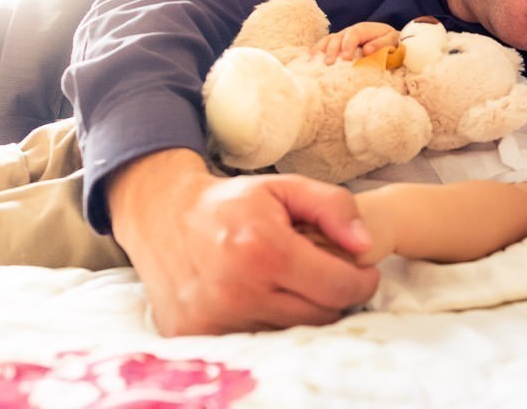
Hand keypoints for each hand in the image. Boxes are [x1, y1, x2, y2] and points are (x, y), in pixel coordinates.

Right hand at [107, 149, 379, 335]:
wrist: (160, 216)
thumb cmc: (232, 201)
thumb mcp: (286, 187)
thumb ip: (334, 207)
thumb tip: (365, 244)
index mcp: (264, 250)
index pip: (338, 287)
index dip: (363, 282)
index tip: (365, 272)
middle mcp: (238, 291)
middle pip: (320, 316)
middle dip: (336, 296)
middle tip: (333, 275)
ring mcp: (214, 319)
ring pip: (292, 332)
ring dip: (303, 310)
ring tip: (296, 282)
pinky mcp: (197, 335)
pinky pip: (258, 339)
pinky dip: (270, 321)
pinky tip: (267, 295)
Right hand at [311, 22, 398, 63]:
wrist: (388, 40)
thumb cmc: (390, 41)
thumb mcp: (392, 41)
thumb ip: (382, 44)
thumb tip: (367, 50)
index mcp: (363, 29)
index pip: (353, 34)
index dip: (348, 45)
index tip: (346, 58)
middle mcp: (349, 31)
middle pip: (337, 37)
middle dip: (332, 50)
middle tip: (329, 64)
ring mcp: (341, 37)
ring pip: (327, 40)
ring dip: (321, 51)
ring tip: (315, 63)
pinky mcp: (337, 45)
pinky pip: (324, 46)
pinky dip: (317, 52)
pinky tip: (311, 62)